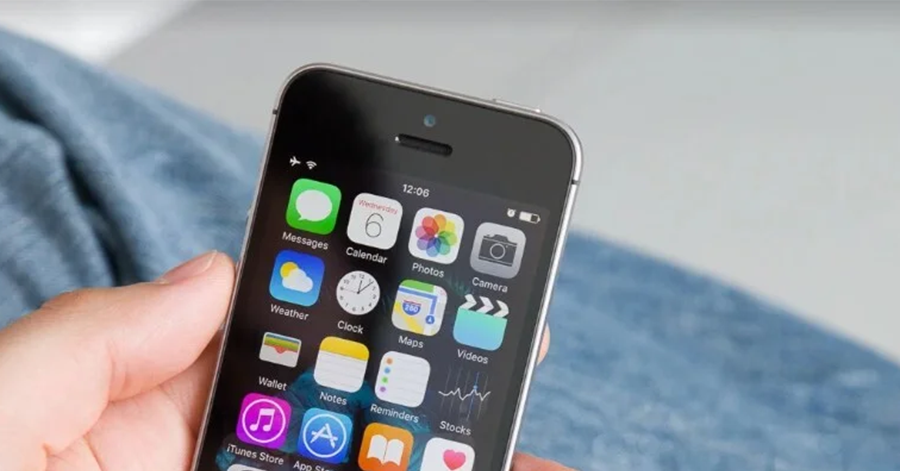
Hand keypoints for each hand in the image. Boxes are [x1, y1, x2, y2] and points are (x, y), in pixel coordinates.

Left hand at [0, 252, 567, 470]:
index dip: (343, 312)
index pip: (264, 353)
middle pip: (332, 429)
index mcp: (130, 429)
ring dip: (440, 462)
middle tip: (503, 365)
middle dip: (421, 399)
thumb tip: (212, 272)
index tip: (421, 290)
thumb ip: (92, 343)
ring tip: (520, 453)